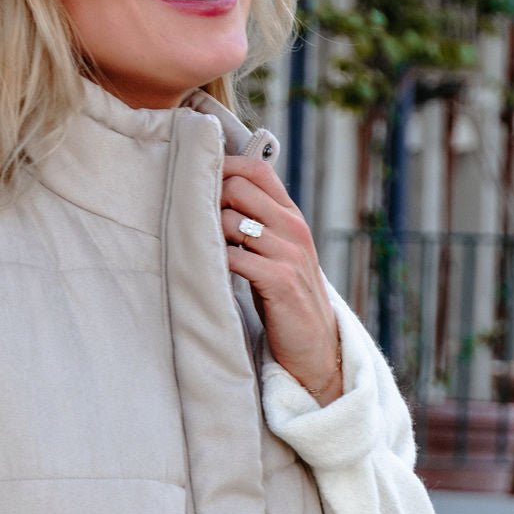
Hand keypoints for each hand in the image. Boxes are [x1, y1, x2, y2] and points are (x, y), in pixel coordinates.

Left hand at [221, 156, 342, 406]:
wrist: (315, 345)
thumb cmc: (285, 298)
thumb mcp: (278, 252)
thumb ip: (259, 224)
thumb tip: (218, 198)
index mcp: (292, 216)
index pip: (258, 169)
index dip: (225, 168)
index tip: (201, 185)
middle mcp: (293, 228)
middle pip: (239, 187)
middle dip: (211, 201)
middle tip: (199, 226)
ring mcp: (289, 253)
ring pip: (231, 220)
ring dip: (209, 235)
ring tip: (204, 254)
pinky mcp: (280, 281)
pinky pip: (235, 257)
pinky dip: (216, 262)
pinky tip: (210, 274)